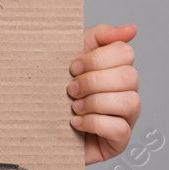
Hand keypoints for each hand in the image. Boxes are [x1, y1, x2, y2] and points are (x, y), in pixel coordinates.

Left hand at [67, 23, 139, 164]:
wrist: (37, 124)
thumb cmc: (56, 88)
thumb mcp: (71, 54)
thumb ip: (100, 37)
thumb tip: (131, 29)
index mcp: (116, 69)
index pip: (125, 52)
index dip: (97, 59)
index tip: (73, 66)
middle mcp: (127, 91)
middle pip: (129, 76)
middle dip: (93, 81)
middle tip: (71, 89)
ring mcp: (126, 117)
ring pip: (129, 102)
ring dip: (94, 102)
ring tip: (74, 106)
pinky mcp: (120, 140)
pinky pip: (119, 128)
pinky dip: (94, 123)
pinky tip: (76, 122)